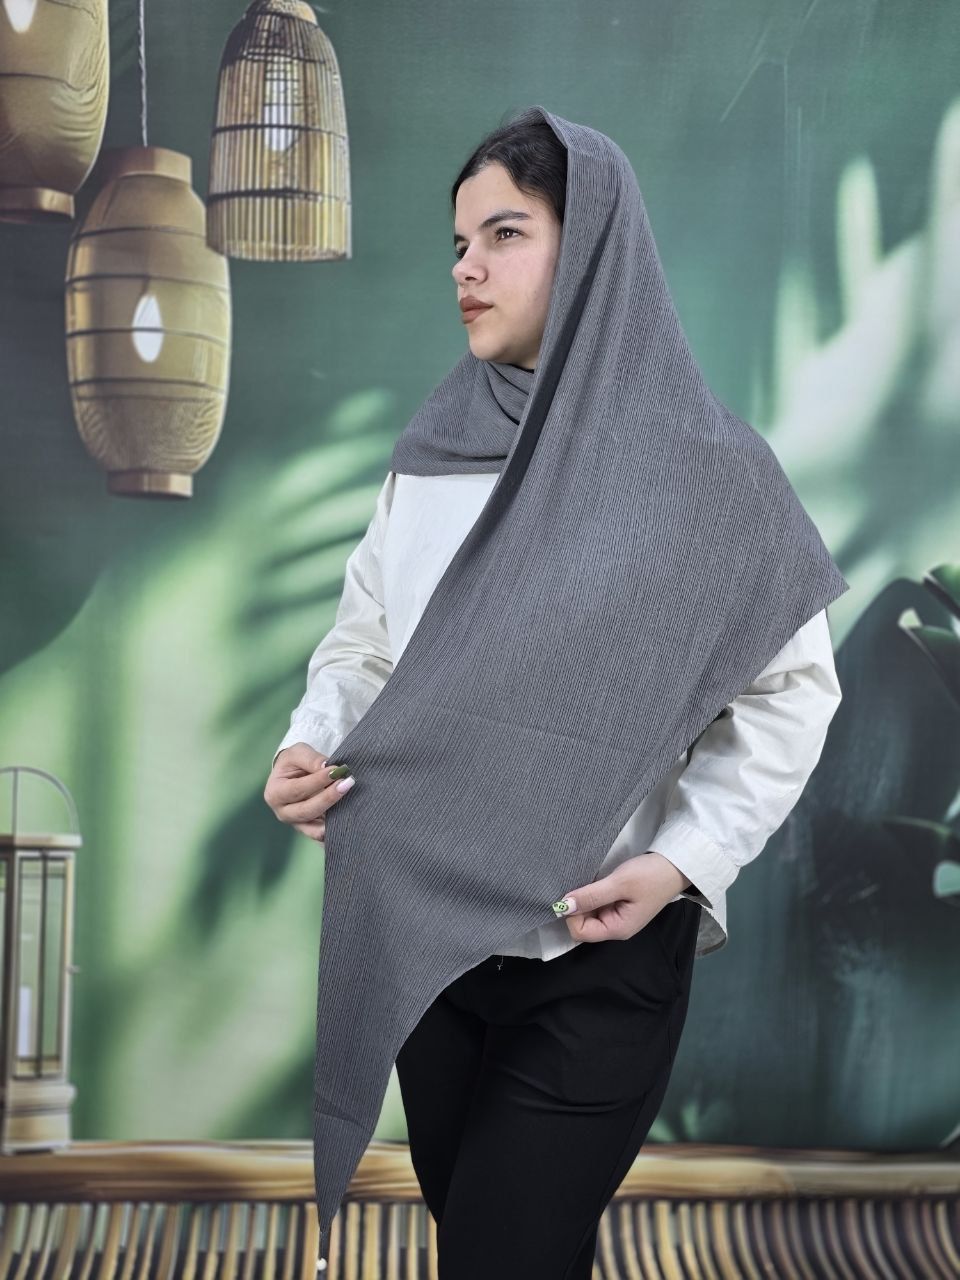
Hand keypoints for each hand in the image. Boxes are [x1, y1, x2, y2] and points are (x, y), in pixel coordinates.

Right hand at [263, 743, 352, 842]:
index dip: (317, 780)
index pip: (297, 789)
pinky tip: (349, 820)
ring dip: (334, 817)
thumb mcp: (298, 753)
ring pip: (315, 828)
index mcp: (275, 793)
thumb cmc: (295, 763)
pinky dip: (335, 831)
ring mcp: (297, 824)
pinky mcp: (310, 830)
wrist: (295, 774)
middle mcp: (283, 812)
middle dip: (328, 798)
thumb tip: (327, 767)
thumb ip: (311, 759)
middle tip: (348, 783)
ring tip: (352, 802)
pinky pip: (323, 835)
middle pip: (306, 811)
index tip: (336, 770)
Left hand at [555, 852, 690, 942]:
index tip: (573, 893)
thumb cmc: (650, 875)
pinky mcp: (618, 904)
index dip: (571, 915)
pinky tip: (595, 880)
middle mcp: (616, 927)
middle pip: (582, 924)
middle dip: (577, 906)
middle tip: (580, 883)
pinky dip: (592, 894)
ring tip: (588, 880)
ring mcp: (617, 915)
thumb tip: (563, 906)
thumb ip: (591, 896)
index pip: (580, 932)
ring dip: (584, 898)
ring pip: (588, 913)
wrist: (675, 865)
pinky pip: (597, 903)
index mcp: (618, 929)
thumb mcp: (620, 883)